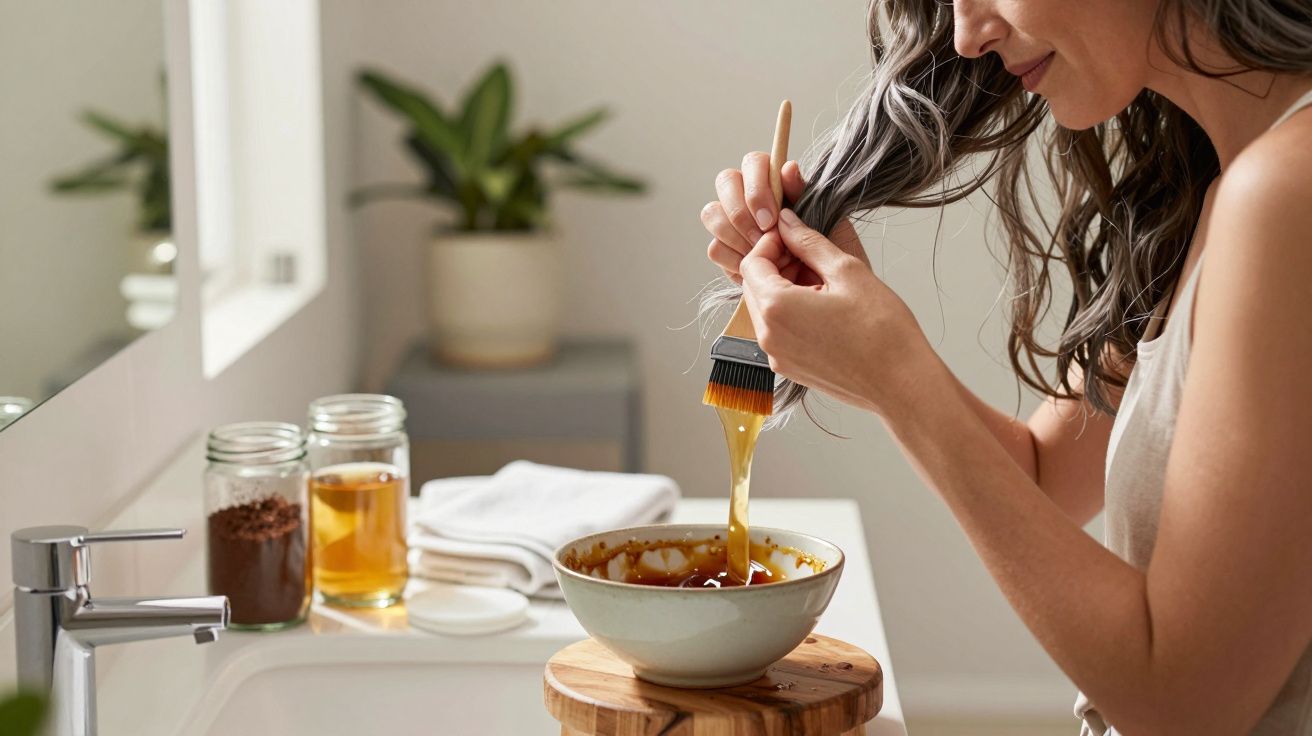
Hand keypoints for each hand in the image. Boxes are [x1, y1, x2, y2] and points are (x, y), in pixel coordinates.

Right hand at [700, 154, 866, 284]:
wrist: (828, 298)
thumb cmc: (834, 259)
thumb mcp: (830, 226)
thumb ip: (805, 197)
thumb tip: (788, 168)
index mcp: (778, 185)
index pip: (754, 163)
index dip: (757, 187)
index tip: (772, 219)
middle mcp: (753, 201)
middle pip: (726, 181)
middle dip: (741, 211)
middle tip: (762, 237)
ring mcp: (737, 227)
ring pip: (713, 213)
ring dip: (735, 235)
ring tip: (761, 255)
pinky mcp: (729, 254)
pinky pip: (715, 248)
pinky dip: (733, 260)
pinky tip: (754, 270)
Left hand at [739, 208, 934, 415]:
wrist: (901, 383)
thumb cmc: (881, 330)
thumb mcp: (847, 272)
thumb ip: (810, 243)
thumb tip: (787, 222)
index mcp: (777, 308)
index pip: (752, 263)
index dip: (771, 243)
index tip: (795, 237)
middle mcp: (768, 336)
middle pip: (753, 287)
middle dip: (777, 266)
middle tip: (814, 258)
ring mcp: (777, 357)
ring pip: (764, 310)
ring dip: (784, 290)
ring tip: (824, 284)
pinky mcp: (789, 370)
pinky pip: (778, 332)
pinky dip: (791, 314)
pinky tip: (825, 309)